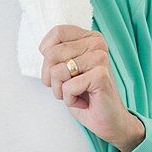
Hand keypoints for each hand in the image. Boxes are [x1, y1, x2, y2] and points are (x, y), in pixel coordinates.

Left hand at [39, 25, 144, 151]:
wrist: (107, 119)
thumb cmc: (84, 94)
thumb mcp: (65, 69)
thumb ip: (57, 54)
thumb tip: (43, 49)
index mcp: (89, 37)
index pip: (56, 32)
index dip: (47, 54)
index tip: (59, 69)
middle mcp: (97, 44)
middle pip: (51, 54)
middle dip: (51, 77)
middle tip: (68, 87)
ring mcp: (100, 59)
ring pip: (56, 71)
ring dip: (60, 90)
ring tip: (76, 93)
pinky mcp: (100, 76)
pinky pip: (67, 87)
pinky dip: (70, 100)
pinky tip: (84, 101)